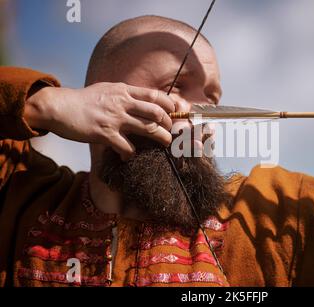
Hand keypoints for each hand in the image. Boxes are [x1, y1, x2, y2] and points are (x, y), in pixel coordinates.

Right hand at [24, 82, 174, 159]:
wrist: (59, 107)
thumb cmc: (83, 100)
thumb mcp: (107, 89)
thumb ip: (124, 94)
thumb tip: (140, 99)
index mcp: (124, 91)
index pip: (155, 95)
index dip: (169, 104)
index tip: (174, 112)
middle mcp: (122, 103)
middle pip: (157, 113)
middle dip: (169, 123)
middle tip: (170, 131)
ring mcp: (115, 119)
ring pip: (149, 129)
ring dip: (161, 138)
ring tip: (164, 144)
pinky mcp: (105, 134)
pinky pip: (127, 147)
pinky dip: (131, 155)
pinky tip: (129, 158)